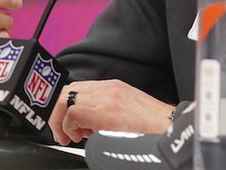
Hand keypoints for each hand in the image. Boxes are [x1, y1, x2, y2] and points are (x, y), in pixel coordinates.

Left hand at [48, 79, 175, 144]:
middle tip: (63, 133)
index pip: (76, 88)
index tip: (65, 124)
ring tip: (71, 136)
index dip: (64, 106)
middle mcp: (107, 88)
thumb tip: (87, 123)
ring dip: (61, 121)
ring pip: (65, 100)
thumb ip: (106, 108)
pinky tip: (79, 137)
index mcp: (112, 86)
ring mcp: (105, 98)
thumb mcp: (127, 109)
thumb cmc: (152, 124)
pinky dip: (69, 127)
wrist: (168, 127)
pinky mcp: (104, 112)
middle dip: (57, 114)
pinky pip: (72, 114)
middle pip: (66, 91)